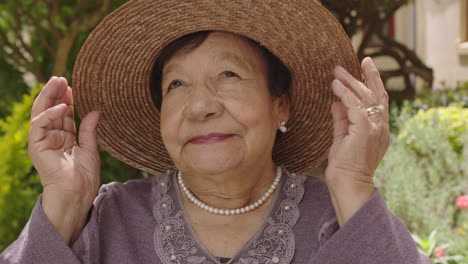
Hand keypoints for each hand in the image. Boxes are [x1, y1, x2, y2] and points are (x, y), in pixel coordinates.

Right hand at [28, 77, 100, 242]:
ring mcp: (43, 141)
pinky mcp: (36, 147)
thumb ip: (89, 130)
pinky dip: (49, 115)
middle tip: (61, 78)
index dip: (67, 99)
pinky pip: (39, 126)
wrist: (77, 194)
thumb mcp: (91, 149)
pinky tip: (61, 107)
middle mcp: (52, 137)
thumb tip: (95, 110)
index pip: (64, 114)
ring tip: (57, 83)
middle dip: (55, 93)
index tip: (73, 86)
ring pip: (42, 113)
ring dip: (48, 97)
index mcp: (65, 137)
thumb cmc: (85, 176)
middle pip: (51, 110)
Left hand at [325, 57, 389, 225]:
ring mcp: (375, 129)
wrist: (348, 184)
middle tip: (359, 60)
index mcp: (378, 129)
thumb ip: (341, 120)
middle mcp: (380, 127)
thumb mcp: (342, 138)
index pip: (379, 101)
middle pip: (377, 95)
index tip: (366, 66)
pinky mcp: (364, 130)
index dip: (374, 82)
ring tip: (337, 71)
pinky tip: (335, 85)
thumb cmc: (344, 166)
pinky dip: (345, 93)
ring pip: (366, 97)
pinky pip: (355, 105)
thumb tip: (336, 102)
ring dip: (351, 82)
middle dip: (367, 76)